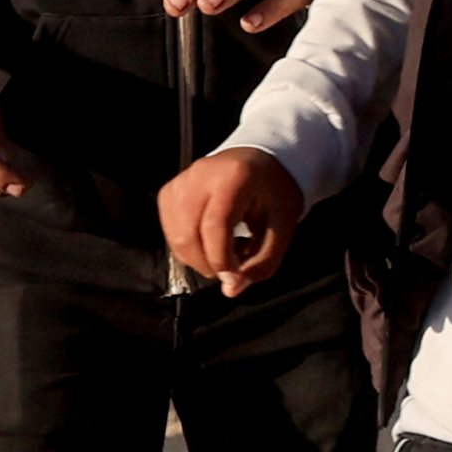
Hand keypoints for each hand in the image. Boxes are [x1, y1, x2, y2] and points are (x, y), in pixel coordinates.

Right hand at [158, 146, 304, 294]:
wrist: (261, 161)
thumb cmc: (275, 191)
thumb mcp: (282, 227)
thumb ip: (262, 262)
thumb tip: (231, 290)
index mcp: (234, 178)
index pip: (215, 226)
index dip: (222, 260)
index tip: (235, 276)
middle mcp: (200, 175)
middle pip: (188, 234)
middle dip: (207, 264)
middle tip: (230, 269)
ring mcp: (181, 181)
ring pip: (175, 236)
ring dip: (195, 258)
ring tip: (221, 253)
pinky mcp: (170, 190)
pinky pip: (169, 229)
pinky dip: (185, 246)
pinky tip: (206, 243)